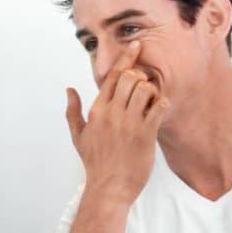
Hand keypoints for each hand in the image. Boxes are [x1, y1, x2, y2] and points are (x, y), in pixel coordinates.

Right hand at [65, 41, 169, 208]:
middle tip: (144, 85)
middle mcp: (112, 113)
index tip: (136, 45)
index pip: (112, 76)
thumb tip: (69, 89)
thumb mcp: (78, 136)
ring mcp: (129, 123)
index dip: (126, 57)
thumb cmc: (95, 162)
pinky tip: (159, 111)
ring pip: (145, 88)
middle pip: (130, 77)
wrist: (109, 187)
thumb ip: (72, 110)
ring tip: (150, 101)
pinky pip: (160, 106)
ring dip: (152, 90)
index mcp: (96, 110)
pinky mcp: (146, 134)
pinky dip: (162, 103)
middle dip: (140, 76)